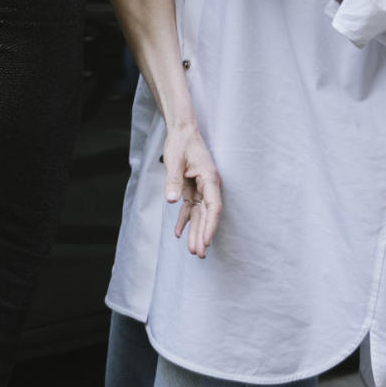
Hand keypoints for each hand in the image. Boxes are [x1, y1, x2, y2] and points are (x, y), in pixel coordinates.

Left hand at [162, 121, 221, 258]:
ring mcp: (202, 188)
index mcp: (210, 178)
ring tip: (193, 251)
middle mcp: (209, 186)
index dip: (210, 226)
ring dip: (196, 232)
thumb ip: (173, 180)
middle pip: (207, 215)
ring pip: (200, 215)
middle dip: (203, 235)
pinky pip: (191, 208)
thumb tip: (172, 200)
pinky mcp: (193, 189)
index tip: (206, 242)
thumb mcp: (175, 160)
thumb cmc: (181, 143)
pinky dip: (184, 220)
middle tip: (199, 254)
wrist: (182, 131)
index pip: (213, 207)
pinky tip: (178, 233)